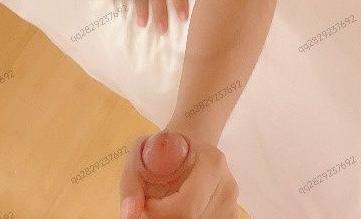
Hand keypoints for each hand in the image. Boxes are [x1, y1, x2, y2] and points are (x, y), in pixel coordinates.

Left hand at [119, 130, 238, 218]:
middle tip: (153, 207)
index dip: (159, 212)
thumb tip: (129, 215)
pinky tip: (180, 211)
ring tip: (167, 207)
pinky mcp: (230, 216)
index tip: (147, 202)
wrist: (189, 148)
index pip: (186, 207)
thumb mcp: (140, 152)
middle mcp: (228, 186)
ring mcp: (231, 205)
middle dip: (165, 218)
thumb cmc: (163, 150)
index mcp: (212, 162)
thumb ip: (131, 183)